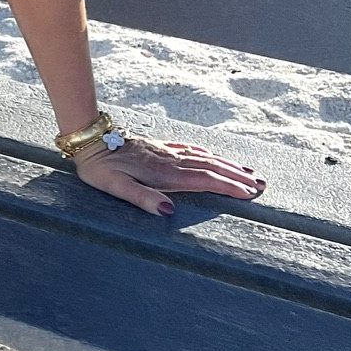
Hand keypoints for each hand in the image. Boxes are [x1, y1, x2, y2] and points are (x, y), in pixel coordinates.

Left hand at [74, 134, 264, 217]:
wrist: (89, 139)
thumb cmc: (99, 168)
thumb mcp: (115, 187)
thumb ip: (142, 198)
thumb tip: (169, 212)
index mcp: (164, 174)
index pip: (204, 180)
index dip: (227, 187)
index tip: (249, 193)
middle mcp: (170, 160)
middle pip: (211, 168)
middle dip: (237, 177)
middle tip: (261, 185)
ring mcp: (166, 151)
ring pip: (204, 157)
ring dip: (227, 165)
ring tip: (249, 172)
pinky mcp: (159, 145)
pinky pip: (190, 149)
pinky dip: (207, 154)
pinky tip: (214, 156)